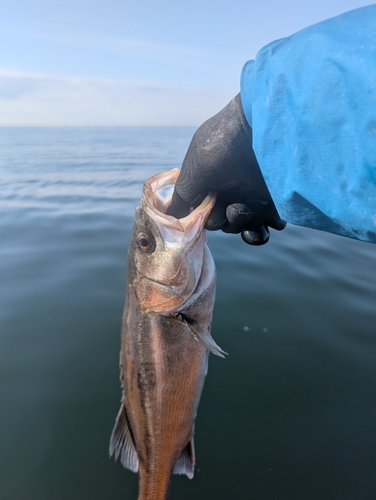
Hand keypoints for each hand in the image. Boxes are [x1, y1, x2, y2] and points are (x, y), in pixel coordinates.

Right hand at [167, 94, 285, 244]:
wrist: (261, 126)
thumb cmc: (222, 145)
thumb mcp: (194, 170)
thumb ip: (183, 196)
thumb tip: (169, 215)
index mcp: (211, 187)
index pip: (206, 216)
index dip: (206, 220)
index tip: (207, 213)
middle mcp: (231, 192)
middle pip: (226, 224)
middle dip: (226, 222)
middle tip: (231, 207)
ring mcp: (254, 197)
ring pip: (247, 228)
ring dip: (244, 228)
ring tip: (245, 210)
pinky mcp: (276, 200)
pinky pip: (273, 224)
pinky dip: (268, 225)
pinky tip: (264, 215)